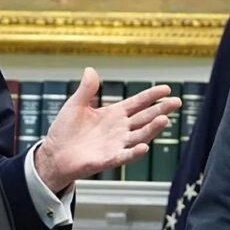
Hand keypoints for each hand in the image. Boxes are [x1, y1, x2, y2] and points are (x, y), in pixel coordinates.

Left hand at [33, 67, 180, 191]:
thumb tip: (91, 69)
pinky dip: (134, 152)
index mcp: (113, 114)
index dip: (151, 96)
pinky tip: (143, 146)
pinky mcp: (108, 159)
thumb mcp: (75, 105)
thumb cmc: (65, 130)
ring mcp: (116, 144)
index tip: (166, 88)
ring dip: (151, 129)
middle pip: (144, 118)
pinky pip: (125, 155)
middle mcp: (119, 129)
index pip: (137, 103)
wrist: (54, 153)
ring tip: (163, 120)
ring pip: (139, 136)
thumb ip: (86, 89)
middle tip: (176, 102)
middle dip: (160, 110)